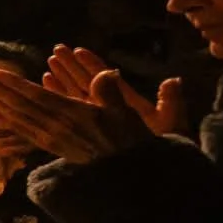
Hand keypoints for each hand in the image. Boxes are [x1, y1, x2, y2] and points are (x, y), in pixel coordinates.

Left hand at [0, 67, 152, 164]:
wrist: (125, 177)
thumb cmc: (129, 141)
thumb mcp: (126, 115)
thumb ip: (110, 94)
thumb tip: (106, 72)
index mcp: (73, 115)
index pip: (37, 97)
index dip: (15, 85)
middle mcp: (55, 127)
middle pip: (19, 106)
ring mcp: (49, 138)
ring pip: (16, 117)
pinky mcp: (48, 147)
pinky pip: (20, 131)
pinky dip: (2, 118)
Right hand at [44, 44, 185, 137]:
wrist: (153, 173)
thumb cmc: (162, 150)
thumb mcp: (170, 124)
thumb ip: (170, 103)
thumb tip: (174, 80)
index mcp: (127, 106)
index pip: (106, 79)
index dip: (93, 65)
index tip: (79, 50)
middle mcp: (109, 111)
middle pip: (87, 84)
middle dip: (72, 67)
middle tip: (58, 49)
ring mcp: (98, 122)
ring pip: (75, 97)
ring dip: (62, 80)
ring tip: (50, 63)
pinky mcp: (88, 134)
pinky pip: (70, 113)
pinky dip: (59, 99)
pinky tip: (48, 87)